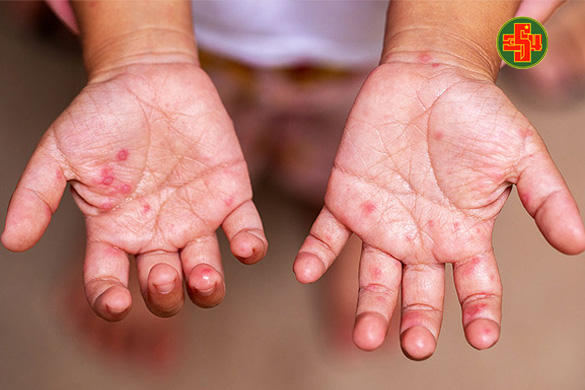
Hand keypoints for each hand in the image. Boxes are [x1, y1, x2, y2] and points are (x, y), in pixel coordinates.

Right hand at [2, 63, 266, 319]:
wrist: (148, 77)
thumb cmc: (102, 114)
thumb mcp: (59, 152)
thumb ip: (38, 195)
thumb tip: (12, 241)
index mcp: (115, 230)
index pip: (108, 280)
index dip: (111, 299)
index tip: (117, 301)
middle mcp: (157, 233)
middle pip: (163, 285)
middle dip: (164, 294)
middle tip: (163, 276)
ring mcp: (195, 217)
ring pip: (206, 270)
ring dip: (208, 287)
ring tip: (203, 278)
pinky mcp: (229, 196)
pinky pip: (244, 229)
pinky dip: (249, 245)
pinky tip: (246, 249)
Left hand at [294, 61, 584, 358]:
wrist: (428, 74)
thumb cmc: (477, 113)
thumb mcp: (520, 153)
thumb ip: (545, 198)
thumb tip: (577, 244)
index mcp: (463, 234)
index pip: (475, 288)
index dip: (480, 314)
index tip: (480, 337)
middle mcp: (420, 238)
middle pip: (419, 294)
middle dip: (417, 321)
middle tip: (413, 346)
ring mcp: (381, 222)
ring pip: (372, 276)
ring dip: (368, 307)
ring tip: (365, 336)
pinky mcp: (346, 200)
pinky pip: (327, 235)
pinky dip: (316, 255)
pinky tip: (306, 272)